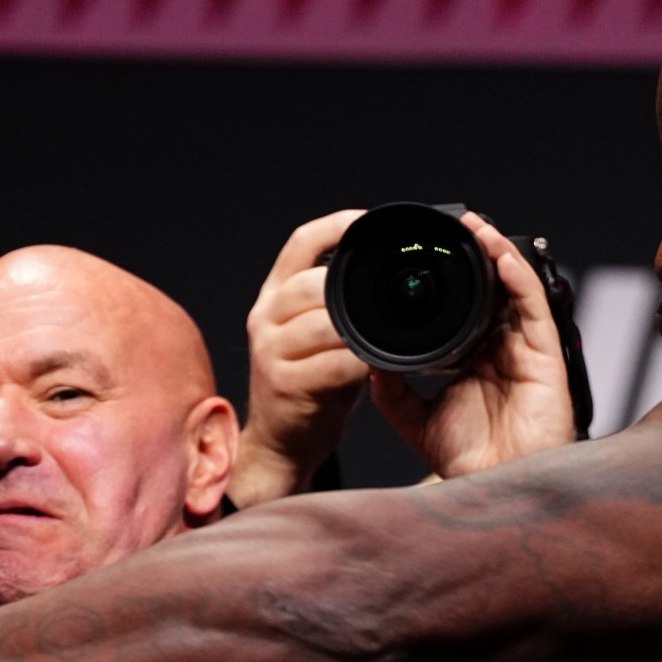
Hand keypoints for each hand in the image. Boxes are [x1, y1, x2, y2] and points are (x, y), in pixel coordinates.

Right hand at [231, 210, 370, 507]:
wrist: (281, 440)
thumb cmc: (309, 384)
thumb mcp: (320, 333)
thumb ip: (342, 303)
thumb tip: (390, 274)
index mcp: (275, 295)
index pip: (301, 242)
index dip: (337, 226)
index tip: (370, 222)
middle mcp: (266, 316)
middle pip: (314, 282)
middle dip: (356, 288)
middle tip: (395, 296)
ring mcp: (270, 350)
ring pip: (324, 322)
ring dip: (360, 329)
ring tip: (386, 335)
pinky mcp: (283, 383)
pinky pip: (331, 363)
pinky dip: (359, 362)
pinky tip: (375, 364)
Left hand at [368, 211, 576, 477]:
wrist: (495, 490)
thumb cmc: (469, 461)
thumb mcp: (415, 419)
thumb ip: (392, 389)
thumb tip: (367, 357)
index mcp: (476, 360)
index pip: (465, 308)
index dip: (451, 281)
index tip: (424, 256)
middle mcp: (504, 350)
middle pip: (493, 291)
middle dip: (476, 257)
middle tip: (452, 227)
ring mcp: (526, 351)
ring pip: (515, 290)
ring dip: (498, 255)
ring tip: (476, 228)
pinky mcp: (546, 357)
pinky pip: (535, 308)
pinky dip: (519, 278)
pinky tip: (502, 256)